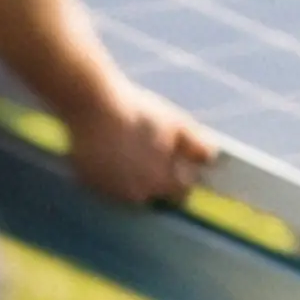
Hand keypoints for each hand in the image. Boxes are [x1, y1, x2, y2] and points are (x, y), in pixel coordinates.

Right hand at [64, 81, 213, 206]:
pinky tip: (109, 151)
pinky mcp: (88, 183)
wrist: (94, 104)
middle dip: (157, 179)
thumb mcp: (176, 123)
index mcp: (161, 183)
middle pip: (154, 194)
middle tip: (150, 151)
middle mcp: (135, 195)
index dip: (182, 175)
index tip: (176, 159)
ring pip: (128, 190)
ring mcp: (109, 191)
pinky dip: (109, 174)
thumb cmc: (138, 112)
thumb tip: (211, 158)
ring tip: (128, 148)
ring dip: (132, 177)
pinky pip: (105, 184)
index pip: (181, 192)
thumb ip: (197, 145)